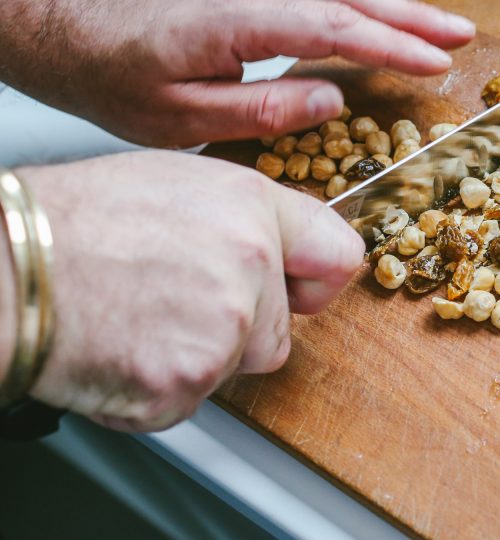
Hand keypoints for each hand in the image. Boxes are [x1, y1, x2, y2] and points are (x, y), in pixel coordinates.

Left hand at [0, 0, 474, 146]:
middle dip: (410, 16)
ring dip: (392, 4)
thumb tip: (333, 101)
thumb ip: (261, 108)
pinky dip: (354, 0)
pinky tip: (376, 11)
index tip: (435, 62)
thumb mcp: (176, 116)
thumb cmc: (109, 74)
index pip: (334, 27)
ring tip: (438, 25)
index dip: (391, 44)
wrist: (56, 22)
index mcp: (236, 19)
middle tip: (460, 36)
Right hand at [14, 152, 364, 430]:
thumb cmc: (75, 223)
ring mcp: (221, 330)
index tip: (299, 285)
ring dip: (200, 355)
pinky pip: (193, 397)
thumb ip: (250, 219)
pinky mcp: (185, 383)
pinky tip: (127, 346)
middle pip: (280, 330)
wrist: (5, 270)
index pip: (338, 257)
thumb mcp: (180, 183)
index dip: (314, 277)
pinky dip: (162, 384)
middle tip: (175, 298)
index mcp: (252, 211)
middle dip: (241, 326)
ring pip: (236, 365)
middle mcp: (249, 267)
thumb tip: (287, 251)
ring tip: (141, 315)